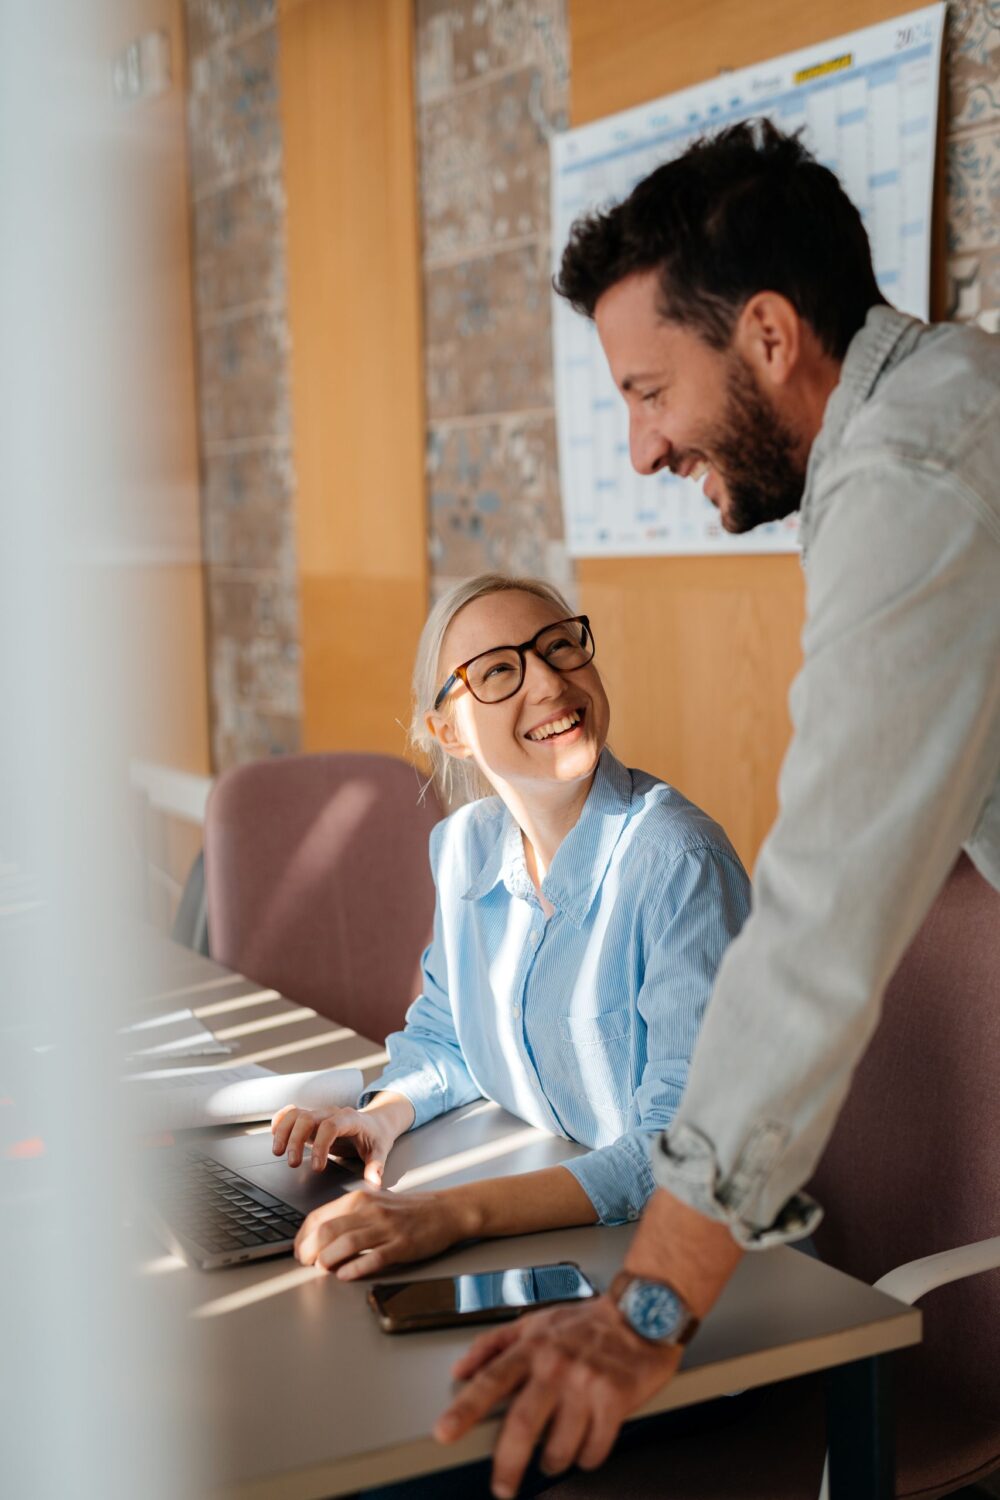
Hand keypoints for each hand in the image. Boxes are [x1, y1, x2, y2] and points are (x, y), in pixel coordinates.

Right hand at [270, 1103, 397, 1184]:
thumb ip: (376, 1167)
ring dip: (284, 1131)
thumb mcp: (380, 1152)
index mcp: (351, 1119)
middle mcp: (332, 1113)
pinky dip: (281, 1121)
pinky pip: (292, 1113)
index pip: (331, 1126)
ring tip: (278, 1153)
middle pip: (308, 1118)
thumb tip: (374, 1185)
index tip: (317, 1167)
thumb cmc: (376, 1137)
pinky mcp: (312, 1119)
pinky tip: (274, 1135)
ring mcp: (320, 1114)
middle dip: (296, 1140)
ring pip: (296, 1114)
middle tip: (292, 1164)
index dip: (321, 1145)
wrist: (376, 1122)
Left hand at [294, 1185, 473, 1278]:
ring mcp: (387, 1228)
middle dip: (310, 1251)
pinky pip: (374, 1258)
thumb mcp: (374, 1204)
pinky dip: (356, 1268)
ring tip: (322, 1269)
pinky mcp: (402, 1245)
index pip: (319, 1217)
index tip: (298, 1251)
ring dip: (328, 1260)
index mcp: (359, 1200)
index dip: (302, 1237)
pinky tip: (346, 1275)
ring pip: (347, 1243)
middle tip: (306, 1264)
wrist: (445, 1210)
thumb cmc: (407, 1210)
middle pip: (328, 1231)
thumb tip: (318, 1237)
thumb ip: (348, 1216)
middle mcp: (370, 1211)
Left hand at [433, 1296, 681, 1498]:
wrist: (642, 1311)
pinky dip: (586, 1458)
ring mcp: (586, 1383)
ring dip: (553, 1462)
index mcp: (532, 1347)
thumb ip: (493, 1344)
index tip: (444, 1432)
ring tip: (554, 1457)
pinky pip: (594, 1449)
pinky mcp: (615, 1399)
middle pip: (521, 1425)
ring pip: (559, 1447)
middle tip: (502, 1486)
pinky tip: (586, 1447)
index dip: (464, 1409)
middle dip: (506, 1464)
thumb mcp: (535, 1322)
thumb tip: (460, 1369)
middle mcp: (556, 1365)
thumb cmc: (586, 1322)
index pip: (490, 1380)